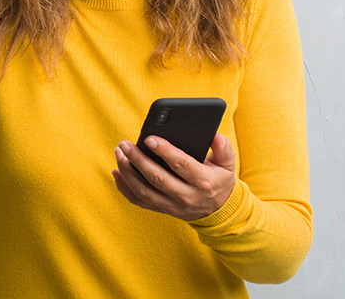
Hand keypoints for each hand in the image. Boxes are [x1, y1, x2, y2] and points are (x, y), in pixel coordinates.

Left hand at [111, 133, 236, 220]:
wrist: (218, 210)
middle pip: (157, 178)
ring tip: (119, 152)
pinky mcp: (161, 209)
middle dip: (138, 160)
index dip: (164, 151)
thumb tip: (215, 135)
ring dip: (127, 171)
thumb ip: (223, 149)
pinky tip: (116, 171)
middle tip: (124, 144)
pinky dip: (124, 187)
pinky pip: (138, 201)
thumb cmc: (219, 179)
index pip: (181, 165)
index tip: (149, 138)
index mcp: (203, 181)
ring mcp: (172, 205)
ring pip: (144, 190)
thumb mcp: (228, 164)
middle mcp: (186, 196)